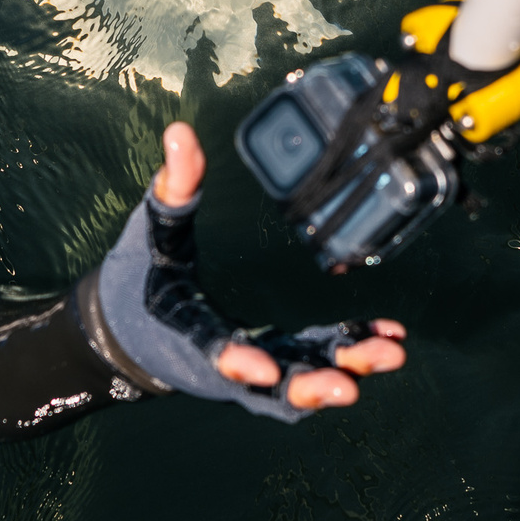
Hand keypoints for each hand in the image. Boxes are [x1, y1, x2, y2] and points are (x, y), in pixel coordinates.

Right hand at [153, 122, 407, 410]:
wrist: (128, 332)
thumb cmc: (137, 279)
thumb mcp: (150, 231)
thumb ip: (172, 185)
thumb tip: (180, 132)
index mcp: (183, 330)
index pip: (209, 351)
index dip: (236, 363)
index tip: (266, 369)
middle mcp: (220, 363)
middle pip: (271, 388)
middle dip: (312, 385)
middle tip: (350, 385)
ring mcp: (250, 369)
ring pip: (301, 383)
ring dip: (345, 370)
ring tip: (391, 353)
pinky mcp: (272, 362)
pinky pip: (314, 362)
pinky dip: (349, 351)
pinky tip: (388, 335)